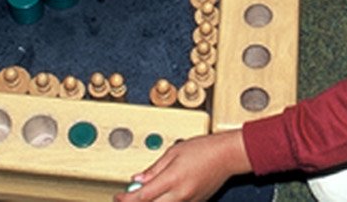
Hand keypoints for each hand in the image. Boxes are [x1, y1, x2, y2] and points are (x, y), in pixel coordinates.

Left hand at [113, 131, 250, 201]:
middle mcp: (180, 195)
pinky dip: (165, 201)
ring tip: (147, 191)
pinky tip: (163, 194)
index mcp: (173, 179)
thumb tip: (138, 178)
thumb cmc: (204, 149)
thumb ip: (154, 168)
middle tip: (130, 196)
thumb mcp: (174, 152)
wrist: (227, 156)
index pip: (143, 196)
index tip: (119, 197)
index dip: (127, 199)